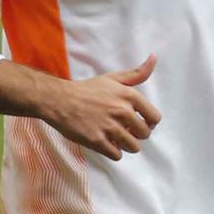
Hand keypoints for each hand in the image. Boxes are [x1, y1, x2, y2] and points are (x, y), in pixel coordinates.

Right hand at [39, 55, 162, 160]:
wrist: (58, 100)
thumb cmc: (86, 90)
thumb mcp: (113, 78)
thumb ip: (137, 73)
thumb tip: (154, 58)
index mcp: (129, 96)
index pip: (154, 118)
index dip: (148, 123)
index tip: (138, 123)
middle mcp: (121, 111)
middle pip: (144, 134)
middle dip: (136, 134)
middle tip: (124, 131)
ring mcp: (109, 127)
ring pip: (133, 147)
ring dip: (126, 145)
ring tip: (115, 138)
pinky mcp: (97, 141)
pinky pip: (117, 155)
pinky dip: (113, 152)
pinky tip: (106, 143)